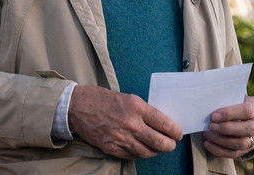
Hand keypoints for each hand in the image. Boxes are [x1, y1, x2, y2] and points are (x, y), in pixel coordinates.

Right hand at [68, 85, 182, 159]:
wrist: (76, 106)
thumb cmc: (100, 98)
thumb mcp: (126, 97)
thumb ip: (142, 110)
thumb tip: (158, 122)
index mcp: (137, 107)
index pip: (165, 124)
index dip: (176, 131)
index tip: (177, 133)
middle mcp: (131, 124)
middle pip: (161, 143)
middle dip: (169, 145)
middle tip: (170, 143)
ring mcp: (121, 138)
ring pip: (148, 152)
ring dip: (155, 151)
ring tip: (156, 147)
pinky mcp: (112, 148)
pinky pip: (132, 156)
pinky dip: (139, 153)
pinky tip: (139, 148)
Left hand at [204, 95, 253, 158]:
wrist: (238, 113)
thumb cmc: (231, 102)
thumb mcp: (231, 96)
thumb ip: (223, 99)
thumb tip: (206, 104)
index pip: (247, 110)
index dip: (230, 114)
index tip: (214, 116)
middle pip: (248, 129)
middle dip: (226, 128)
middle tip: (210, 126)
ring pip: (242, 143)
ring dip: (222, 140)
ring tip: (207, 134)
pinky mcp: (247, 148)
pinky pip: (235, 153)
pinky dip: (219, 150)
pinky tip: (208, 144)